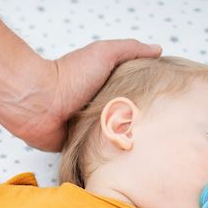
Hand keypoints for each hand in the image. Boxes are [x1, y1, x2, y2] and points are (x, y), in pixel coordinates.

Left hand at [6, 40, 161, 151]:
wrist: (38, 103)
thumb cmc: (68, 75)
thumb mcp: (104, 53)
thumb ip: (130, 49)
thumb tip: (157, 49)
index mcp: (106, 84)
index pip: (136, 90)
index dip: (151, 95)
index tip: (169, 102)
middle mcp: (99, 105)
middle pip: (130, 116)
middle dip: (143, 121)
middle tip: (161, 130)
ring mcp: (90, 126)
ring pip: (117, 136)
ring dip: (127, 139)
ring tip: (148, 147)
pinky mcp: (80, 145)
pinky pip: (99, 152)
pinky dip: (108, 154)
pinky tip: (125, 158)